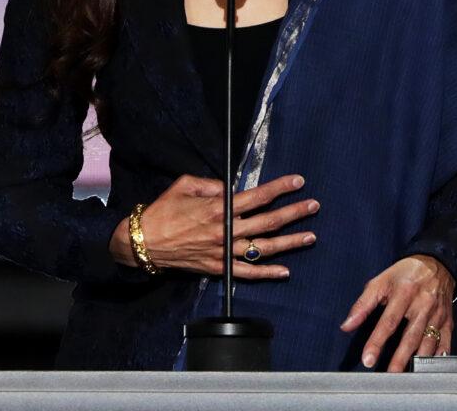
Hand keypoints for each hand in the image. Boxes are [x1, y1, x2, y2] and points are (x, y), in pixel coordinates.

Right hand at [109, 173, 318, 278]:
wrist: (143, 242)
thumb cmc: (163, 210)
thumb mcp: (185, 185)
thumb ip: (212, 184)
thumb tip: (232, 189)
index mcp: (218, 207)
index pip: (257, 196)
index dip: (280, 188)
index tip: (298, 182)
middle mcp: (225, 231)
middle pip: (267, 222)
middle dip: (294, 213)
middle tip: (313, 206)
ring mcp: (223, 253)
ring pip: (264, 248)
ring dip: (290, 243)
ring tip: (310, 236)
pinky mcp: (217, 269)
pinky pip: (247, 273)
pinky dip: (267, 273)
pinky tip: (285, 271)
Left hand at [339, 254, 454, 371]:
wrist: (436, 264)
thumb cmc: (405, 274)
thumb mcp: (380, 281)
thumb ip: (363, 304)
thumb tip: (347, 325)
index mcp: (404, 293)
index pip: (388, 321)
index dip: (377, 341)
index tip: (368, 359)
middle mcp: (423, 304)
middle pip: (410, 336)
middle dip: (399, 358)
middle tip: (388, 375)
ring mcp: (437, 314)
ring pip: (428, 342)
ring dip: (418, 361)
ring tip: (406, 376)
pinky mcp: (447, 321)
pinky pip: (445, 343)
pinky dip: (438, 357)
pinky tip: (430, 368)